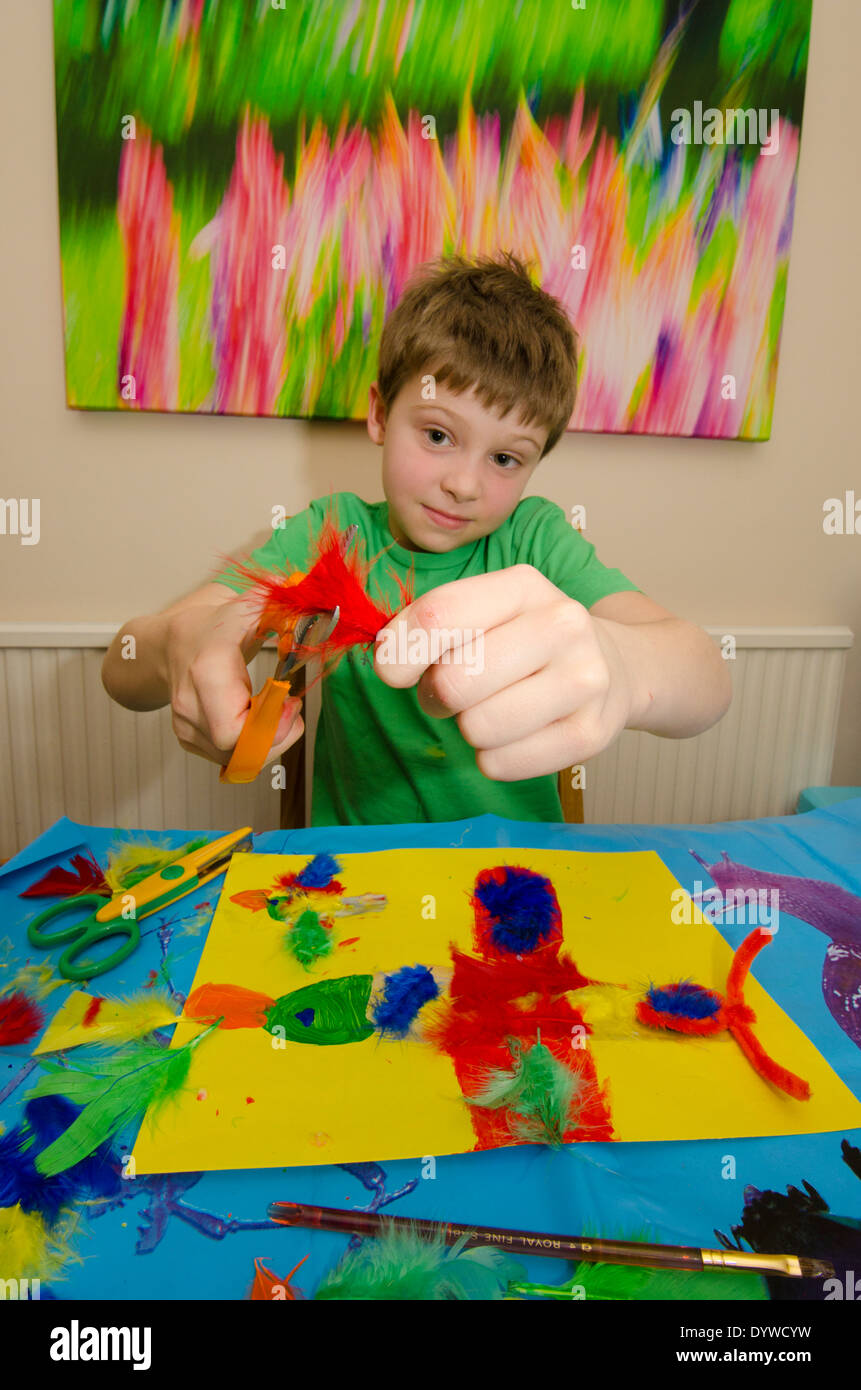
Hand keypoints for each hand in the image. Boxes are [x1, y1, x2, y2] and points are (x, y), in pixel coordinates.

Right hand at [165, 591, 303, 767]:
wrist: (175, 641)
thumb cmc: (218, 626)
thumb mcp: (255, 607)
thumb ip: (288, 608)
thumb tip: (323, 609)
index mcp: (207, 672)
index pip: (235, 732)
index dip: (272, 728)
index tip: (291, 702)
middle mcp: (190, 704)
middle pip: (239, 753)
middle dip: (276, 739)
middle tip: (290, 711)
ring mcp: (185, 725)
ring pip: (235, 761)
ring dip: (266, 743)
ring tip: (275, 713)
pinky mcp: (188, 738)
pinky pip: (227, 759)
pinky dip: (250, 746)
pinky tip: (255, 719)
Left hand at [373, 565, 636, 780]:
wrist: (616, 666)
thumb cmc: (527, 640)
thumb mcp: (486, 611)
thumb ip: (429, 625)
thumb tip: (387, 659)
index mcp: (523, 585)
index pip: (438, 616)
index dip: (398, 653)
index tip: (394, 670)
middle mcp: (563, 624)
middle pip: (454, 681)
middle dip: (436, 695)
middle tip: (452, 692)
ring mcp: (584, 680)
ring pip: (477, 728)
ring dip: (468, 728)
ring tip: (489, 710)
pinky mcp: (591, 734)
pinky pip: (500, 764)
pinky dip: (492, 758)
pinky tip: (514, 735)